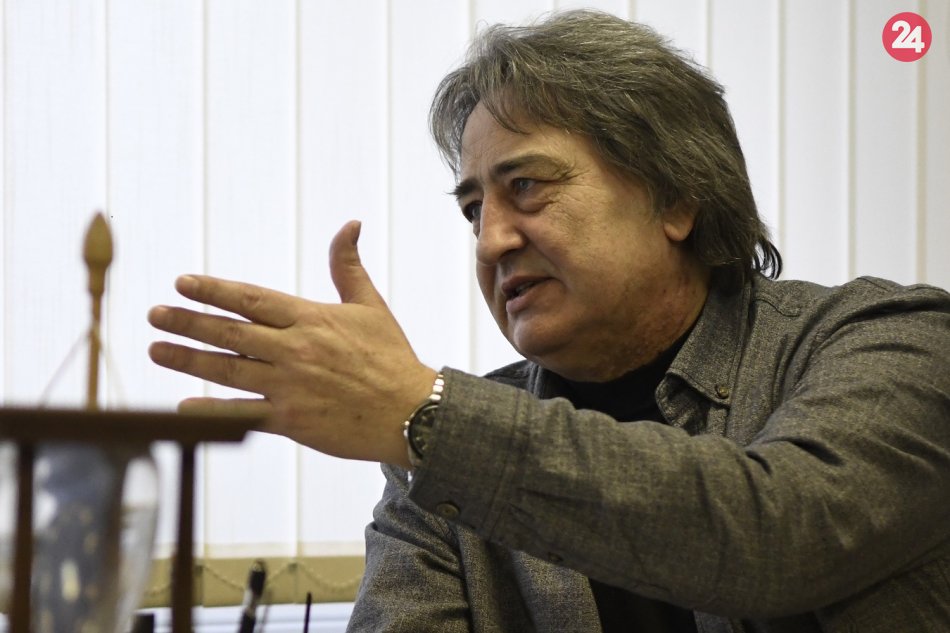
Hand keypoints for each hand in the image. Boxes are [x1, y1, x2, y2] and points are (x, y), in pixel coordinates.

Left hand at [147, 220, 434, 467]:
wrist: (412, 413)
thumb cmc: (391, 357)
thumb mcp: (371, 305)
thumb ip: (347, 266)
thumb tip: (350, 224)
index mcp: (312, 319)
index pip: (251, 299)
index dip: (214, 290)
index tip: (182, 282)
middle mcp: (296, 350)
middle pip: (230, 333)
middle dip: (188, 322)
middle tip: (155, 314)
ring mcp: (290, 387)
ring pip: (228, 370)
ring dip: (188, 359)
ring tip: (155, 350)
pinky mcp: (292, 421)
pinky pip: (242, 415)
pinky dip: (211, 411)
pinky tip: (182, 407)